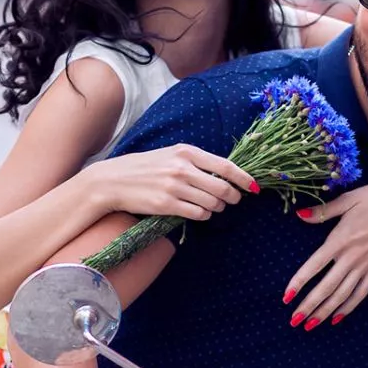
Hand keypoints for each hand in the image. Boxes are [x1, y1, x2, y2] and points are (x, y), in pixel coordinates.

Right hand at [86, 144, 256, 221]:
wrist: (113, 181)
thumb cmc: (144, 168)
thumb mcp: (170, 155)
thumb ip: (195, 162)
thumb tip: (224, 176)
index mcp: (186, 152)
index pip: (225, 166)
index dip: (244, 178)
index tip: (254, 186)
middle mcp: (182, 168)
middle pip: (222, 188)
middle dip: (232, 197)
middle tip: (232, 201)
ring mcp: (175, 187)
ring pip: (212, 204)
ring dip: (216, 208)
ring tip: (209, 206)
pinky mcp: (167, 205)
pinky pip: (198, 214)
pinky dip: (202, 215)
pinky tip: (197, 212)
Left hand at [283, 178, 367, 328]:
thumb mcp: (348, 200)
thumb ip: (323, 211)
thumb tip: (299, 215)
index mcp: (340, 239)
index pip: (314, 266)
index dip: (299, 282)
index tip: (286, 297)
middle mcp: (352, 257)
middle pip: (327, 287)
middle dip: (309, 306)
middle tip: (294, 320)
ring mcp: (366, 265)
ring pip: (343, 294)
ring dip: (326, 311)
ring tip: (311, 325)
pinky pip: (362, 292)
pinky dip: (349, 306)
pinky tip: (338, 317)